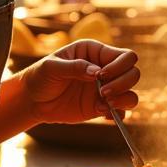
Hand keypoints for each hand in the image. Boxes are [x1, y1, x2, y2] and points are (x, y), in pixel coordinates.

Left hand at [20, 39, 139, 124]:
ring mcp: (105, 88)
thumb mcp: (52, 67)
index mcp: (95, 52)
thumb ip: (75, 67)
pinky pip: (121, 111)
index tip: (101, 77)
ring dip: (123, 100)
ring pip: (131, 93)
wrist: (33, 100)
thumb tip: (96, 73)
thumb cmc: (40, 76)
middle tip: (102, 93)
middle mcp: (104, 68)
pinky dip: (117, 114)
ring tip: (104, 105)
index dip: (118, 67)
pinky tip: (102, 114)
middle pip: (133, 73)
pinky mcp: (102, 106)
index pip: (124, 56)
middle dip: (123, 83)